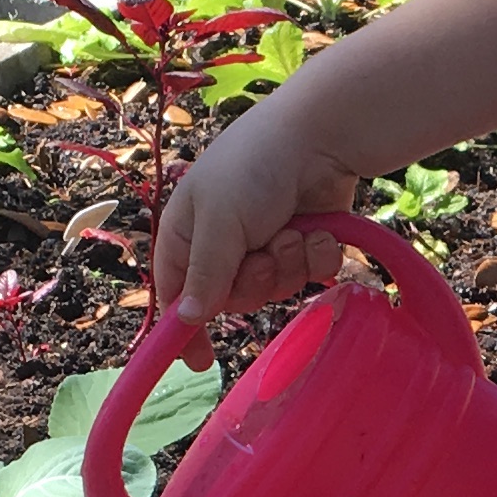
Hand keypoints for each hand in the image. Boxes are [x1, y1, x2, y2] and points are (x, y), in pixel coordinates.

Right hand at [152, 100, 362, 319]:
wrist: (320, 135)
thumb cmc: (254, 166)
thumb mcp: (219, 221)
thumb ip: (205, 274)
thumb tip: (185, 319)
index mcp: (187, 234)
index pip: (176, 293)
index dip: (184, 328)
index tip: (198, 361)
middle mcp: (224, 243)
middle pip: (232, 299)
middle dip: (255, 281)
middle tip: (264, 252)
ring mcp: (267, 244)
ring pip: (276, 290)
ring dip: (288, 264)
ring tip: (292, 231)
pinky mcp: (305, 243)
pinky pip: (310, 276)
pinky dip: (316, 256)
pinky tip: (319, 231)